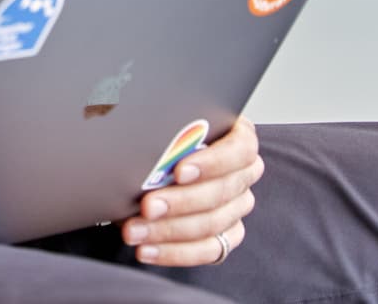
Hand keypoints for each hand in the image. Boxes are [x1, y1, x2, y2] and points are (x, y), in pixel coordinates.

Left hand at [122, 116, 261, 267]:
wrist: (150, 162)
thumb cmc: (159, 136)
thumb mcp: (160, 125)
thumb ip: (160, 128)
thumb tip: (136, 135)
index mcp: (238, 136)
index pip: (240, 149)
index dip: (212, 162)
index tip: (179, 171)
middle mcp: (243, 173)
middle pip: (222, 191)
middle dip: (180, 201)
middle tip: (146, 206)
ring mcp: (237, 206)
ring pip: (212, 224)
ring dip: (168, 230)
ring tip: (134, 230)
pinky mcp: (227, 235)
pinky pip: (207, 250)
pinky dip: (174, 252)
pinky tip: (147, 249)